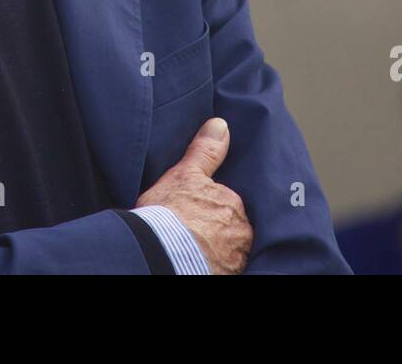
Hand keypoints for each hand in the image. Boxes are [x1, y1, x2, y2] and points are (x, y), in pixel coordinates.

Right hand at [135, 117, 252, 273]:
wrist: (159, 252)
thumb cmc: (168, 213)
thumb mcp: (184, 175)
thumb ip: (205, 151)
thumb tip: (220, 125)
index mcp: (234, 206)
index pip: (232, 207)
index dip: (218, 210)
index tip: (204, 215)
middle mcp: (242, 234)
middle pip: (236, 231)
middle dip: (224, 232)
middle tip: (202, 235)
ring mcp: (235, 260)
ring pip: (232, 252)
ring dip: (221, 252)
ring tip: (199, 252)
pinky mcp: (228, 276)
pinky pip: (225, 269)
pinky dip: (216, 267)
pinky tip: (201, 265)